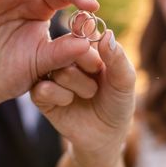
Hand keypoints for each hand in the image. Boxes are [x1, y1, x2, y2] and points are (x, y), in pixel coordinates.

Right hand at [31, 30, 135, 166]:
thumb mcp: (124, 82)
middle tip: (97, 73)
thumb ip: (118, 59)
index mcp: (86, 47)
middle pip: (68, 47)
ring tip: (89, 94)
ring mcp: (51, 75)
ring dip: (79, 85)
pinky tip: (69, 102)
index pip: (82, 30)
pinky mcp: (41, 95)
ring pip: (58, 69)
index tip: (97, 45)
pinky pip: (43, 89)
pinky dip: (60, 97)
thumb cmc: (117, 103)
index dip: (88, 36)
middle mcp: (66, 57)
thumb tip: (107, 34)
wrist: (105, 136)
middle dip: (87, 63)